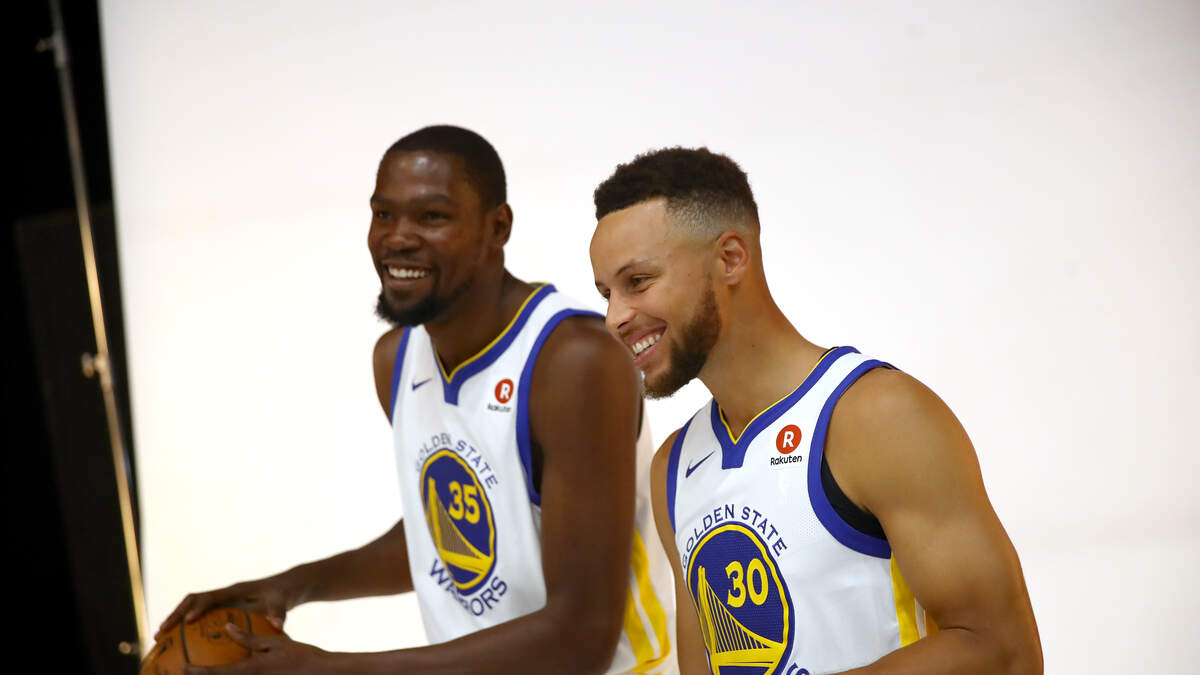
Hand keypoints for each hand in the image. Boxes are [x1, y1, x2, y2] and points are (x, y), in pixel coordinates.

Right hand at [156, 577, 295, 640]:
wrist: (284, 588)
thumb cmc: (282, 595)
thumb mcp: (282, 602)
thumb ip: (279, 612)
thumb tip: (278, 625)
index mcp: (234, 590)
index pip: (210, 597)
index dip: (198, 607)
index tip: (189, 621)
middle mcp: (223, 594)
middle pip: (192, 601)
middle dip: (176, 614)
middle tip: (161, 632)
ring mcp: (220, 601)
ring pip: (191, 609)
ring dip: (175, 621)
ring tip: (160, 639)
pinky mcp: (220, 609)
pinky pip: (198, 618)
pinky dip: (186, 629)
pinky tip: (179, 647)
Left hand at [181, 624, 331, 674]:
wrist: (320, 673)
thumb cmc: (300, 655)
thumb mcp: (275, 641)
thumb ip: (249, 637)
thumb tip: (227, 627)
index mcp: (250, 670)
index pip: (217, 673)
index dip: (197, 672)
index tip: (182, 669)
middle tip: (180, 673)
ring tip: (195, 674)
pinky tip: (223, 672)